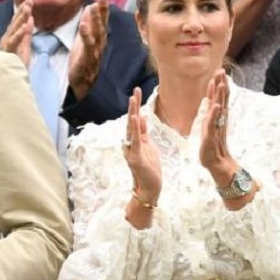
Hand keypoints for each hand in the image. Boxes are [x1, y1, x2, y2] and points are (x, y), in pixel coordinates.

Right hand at [0, 0, 33, 65]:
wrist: (11, 80)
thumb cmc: (16, 65)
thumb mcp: (25, 46)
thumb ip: (27, 34)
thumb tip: (30, 19)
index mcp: (11, 37)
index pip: (17, 21)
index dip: (23, 10)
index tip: (29, 0)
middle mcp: (7, 39)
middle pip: (15, 22)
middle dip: (22, 10)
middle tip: (29, 0)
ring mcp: (6, 45)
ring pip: (13, 29)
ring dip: (20, 18)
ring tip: (27, 9)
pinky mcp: (7, 52)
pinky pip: (13, 41)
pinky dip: (19, 33)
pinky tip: (24, 26)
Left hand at [68, 0, 109, 100]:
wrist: (81, 84)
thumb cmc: (83, 61)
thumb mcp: (84, 39)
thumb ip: (88, 24)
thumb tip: (90, 8)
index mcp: (99, 38)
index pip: (103, 20)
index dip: (103, 8)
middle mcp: (100, 43)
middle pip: (102, 24)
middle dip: (103, 10)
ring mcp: (95, 51)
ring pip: (97, 33)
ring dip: (96, 20)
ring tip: (93, 7)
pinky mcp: (87, 59)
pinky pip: (87, 45)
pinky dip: (85, 34)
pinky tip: (82, 25)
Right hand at [123, 87, 160, 202]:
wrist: (150, 188)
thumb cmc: (150, 169)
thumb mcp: (148, 147)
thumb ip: (143, 133)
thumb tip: (141, 117)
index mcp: (135, 141)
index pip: (135, 120)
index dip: (136, 106)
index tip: (137, 92)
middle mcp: (130, 143)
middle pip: (131, 121)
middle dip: (133, 105)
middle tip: (135, 90)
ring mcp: (131, 150)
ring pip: (131, 128)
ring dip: (132, 113)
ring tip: (133, 99)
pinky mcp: (135, 157)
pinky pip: (135, 141)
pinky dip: (135, 129)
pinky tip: (136, 118)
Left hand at [198, 70, 236, 182]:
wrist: (216, 162)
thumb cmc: (211, 144)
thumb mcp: (209, 126)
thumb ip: (211, 114)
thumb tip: (211, 102)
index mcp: (217, 116)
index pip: (219, 97)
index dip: (218, 84)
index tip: (219, 71)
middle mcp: (219, 119)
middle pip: (221, 99)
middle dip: (221, 84)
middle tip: (221, 70)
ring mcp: (216, 126)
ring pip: (219, 108)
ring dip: (220, 95)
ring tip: (221, 83)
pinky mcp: (212, 135)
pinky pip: (213, 123)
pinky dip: (215, 114)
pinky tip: (217, 106)